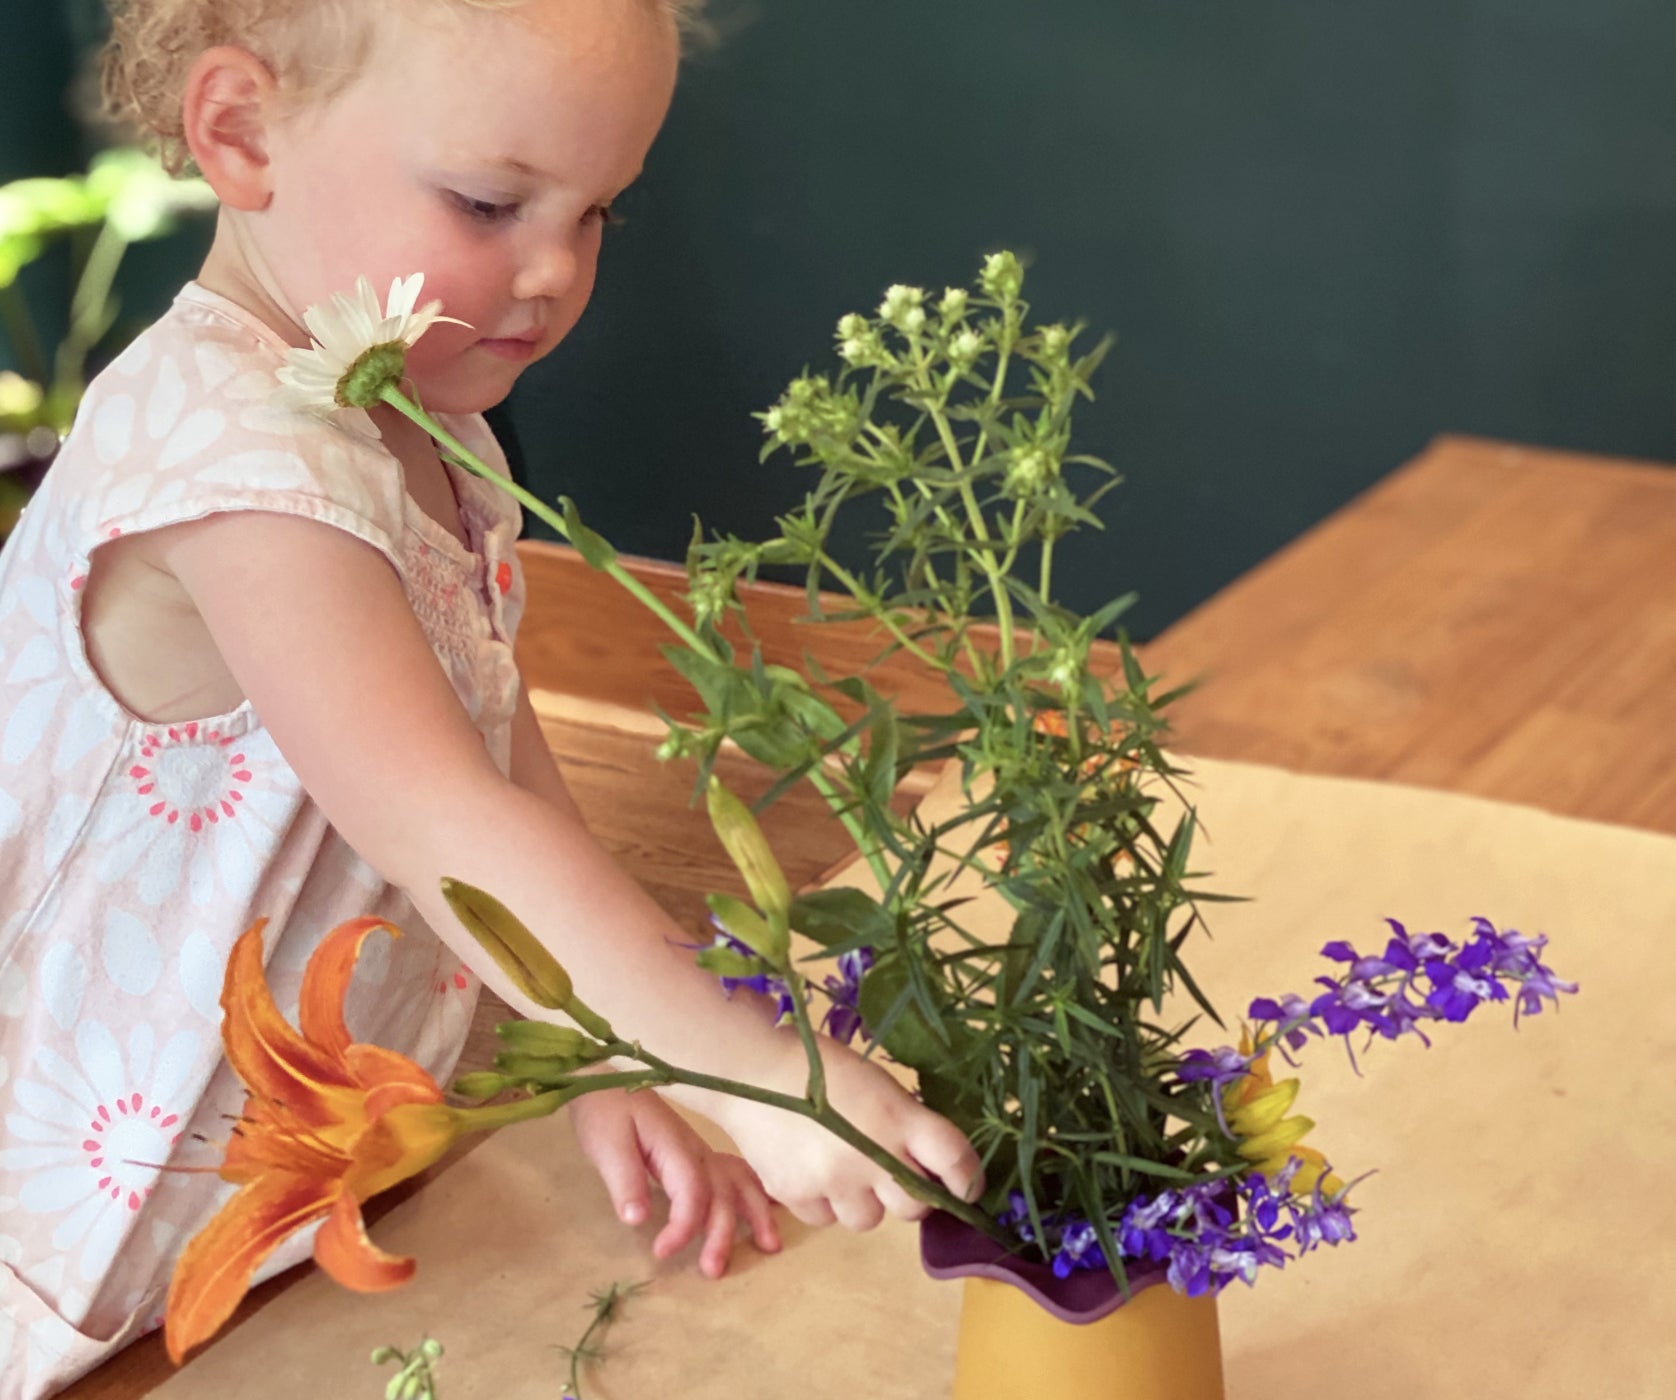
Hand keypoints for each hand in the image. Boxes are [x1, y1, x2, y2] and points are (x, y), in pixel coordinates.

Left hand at [569, 1084, 781, 1277]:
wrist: (605, 1079)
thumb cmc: (604, 1110)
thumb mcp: (605, 1144)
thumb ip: (624, 1180)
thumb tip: (638, 1219)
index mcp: (675, 1147)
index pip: (692, 1192)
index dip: (683, 1226)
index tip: (661, 1252)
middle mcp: (695, 1150)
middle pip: (722, 1193)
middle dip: (723, 1233)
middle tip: (713, 1271)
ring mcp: (700, 1151)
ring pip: (737, 1182)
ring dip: (756, 1213)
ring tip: (770, 1246)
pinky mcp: (696, 1155)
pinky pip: (734, 1173)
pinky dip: (754, 1191)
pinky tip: (767, 1208)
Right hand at [714, 1033, 984, 1231]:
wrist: (752, 1069)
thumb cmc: (823, 1069)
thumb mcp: (878, 1085)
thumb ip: (908, 1124)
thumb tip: (935, 1166)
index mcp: (898, 1117)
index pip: (955, 1160)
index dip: (967, 1179)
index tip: (965, 1187)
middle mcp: (871, 1155)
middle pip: (915, 1206)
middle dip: (910, 1193)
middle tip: (891, 1170)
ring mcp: (832, 1181)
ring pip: (868, 1220)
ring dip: (864, 1201)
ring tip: (842, 1166)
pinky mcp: (797, 1197)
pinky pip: (826, 1218)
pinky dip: (825, 1201)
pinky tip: (811, 1168)